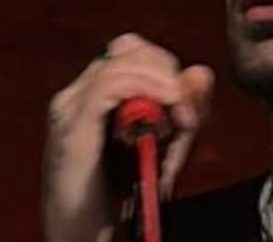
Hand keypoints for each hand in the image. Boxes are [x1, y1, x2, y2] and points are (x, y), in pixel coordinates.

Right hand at [42, 33, 214, 241]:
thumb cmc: (116, 198)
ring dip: (164, 87)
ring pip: (124, 62)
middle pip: (130, 49)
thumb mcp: (162, 146)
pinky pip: (113, 83)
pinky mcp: (73, 126)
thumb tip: (202, 72)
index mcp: (91, 97)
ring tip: (182, 122)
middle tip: (188, 116)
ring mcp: (70, 108)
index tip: (188, 102)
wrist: (84, 238)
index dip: (166, 67)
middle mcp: (76, 96)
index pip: (132, 51)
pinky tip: (169, 109)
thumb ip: (182, 110)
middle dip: (169, 75)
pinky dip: (148, 89)